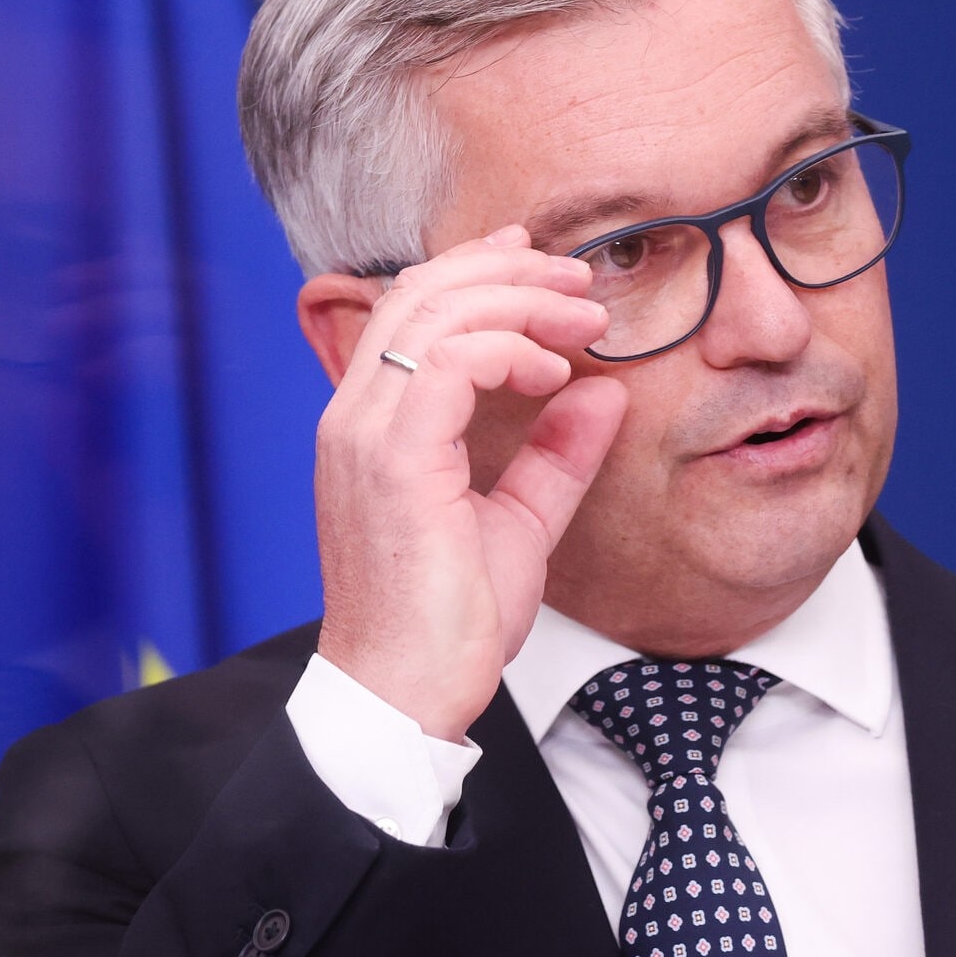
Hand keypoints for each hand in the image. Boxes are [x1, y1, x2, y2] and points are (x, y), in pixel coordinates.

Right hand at [301, 225, 626, 742]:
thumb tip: (600, 396)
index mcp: (370, 425)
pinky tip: (552, 371)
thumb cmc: (445, 624)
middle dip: (507, 270)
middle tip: (579, 280)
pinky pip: (451, 363)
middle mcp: (354, 418)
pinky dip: (509, 348)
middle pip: (420, 293)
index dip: (474, 270)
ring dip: (520, 301)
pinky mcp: (394, 460)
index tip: (540, 262)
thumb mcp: (517, 524)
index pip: (409, 310)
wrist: (405, 694)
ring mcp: (365, 435)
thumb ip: (554, 457)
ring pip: (435, 314)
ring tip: (584, 318)